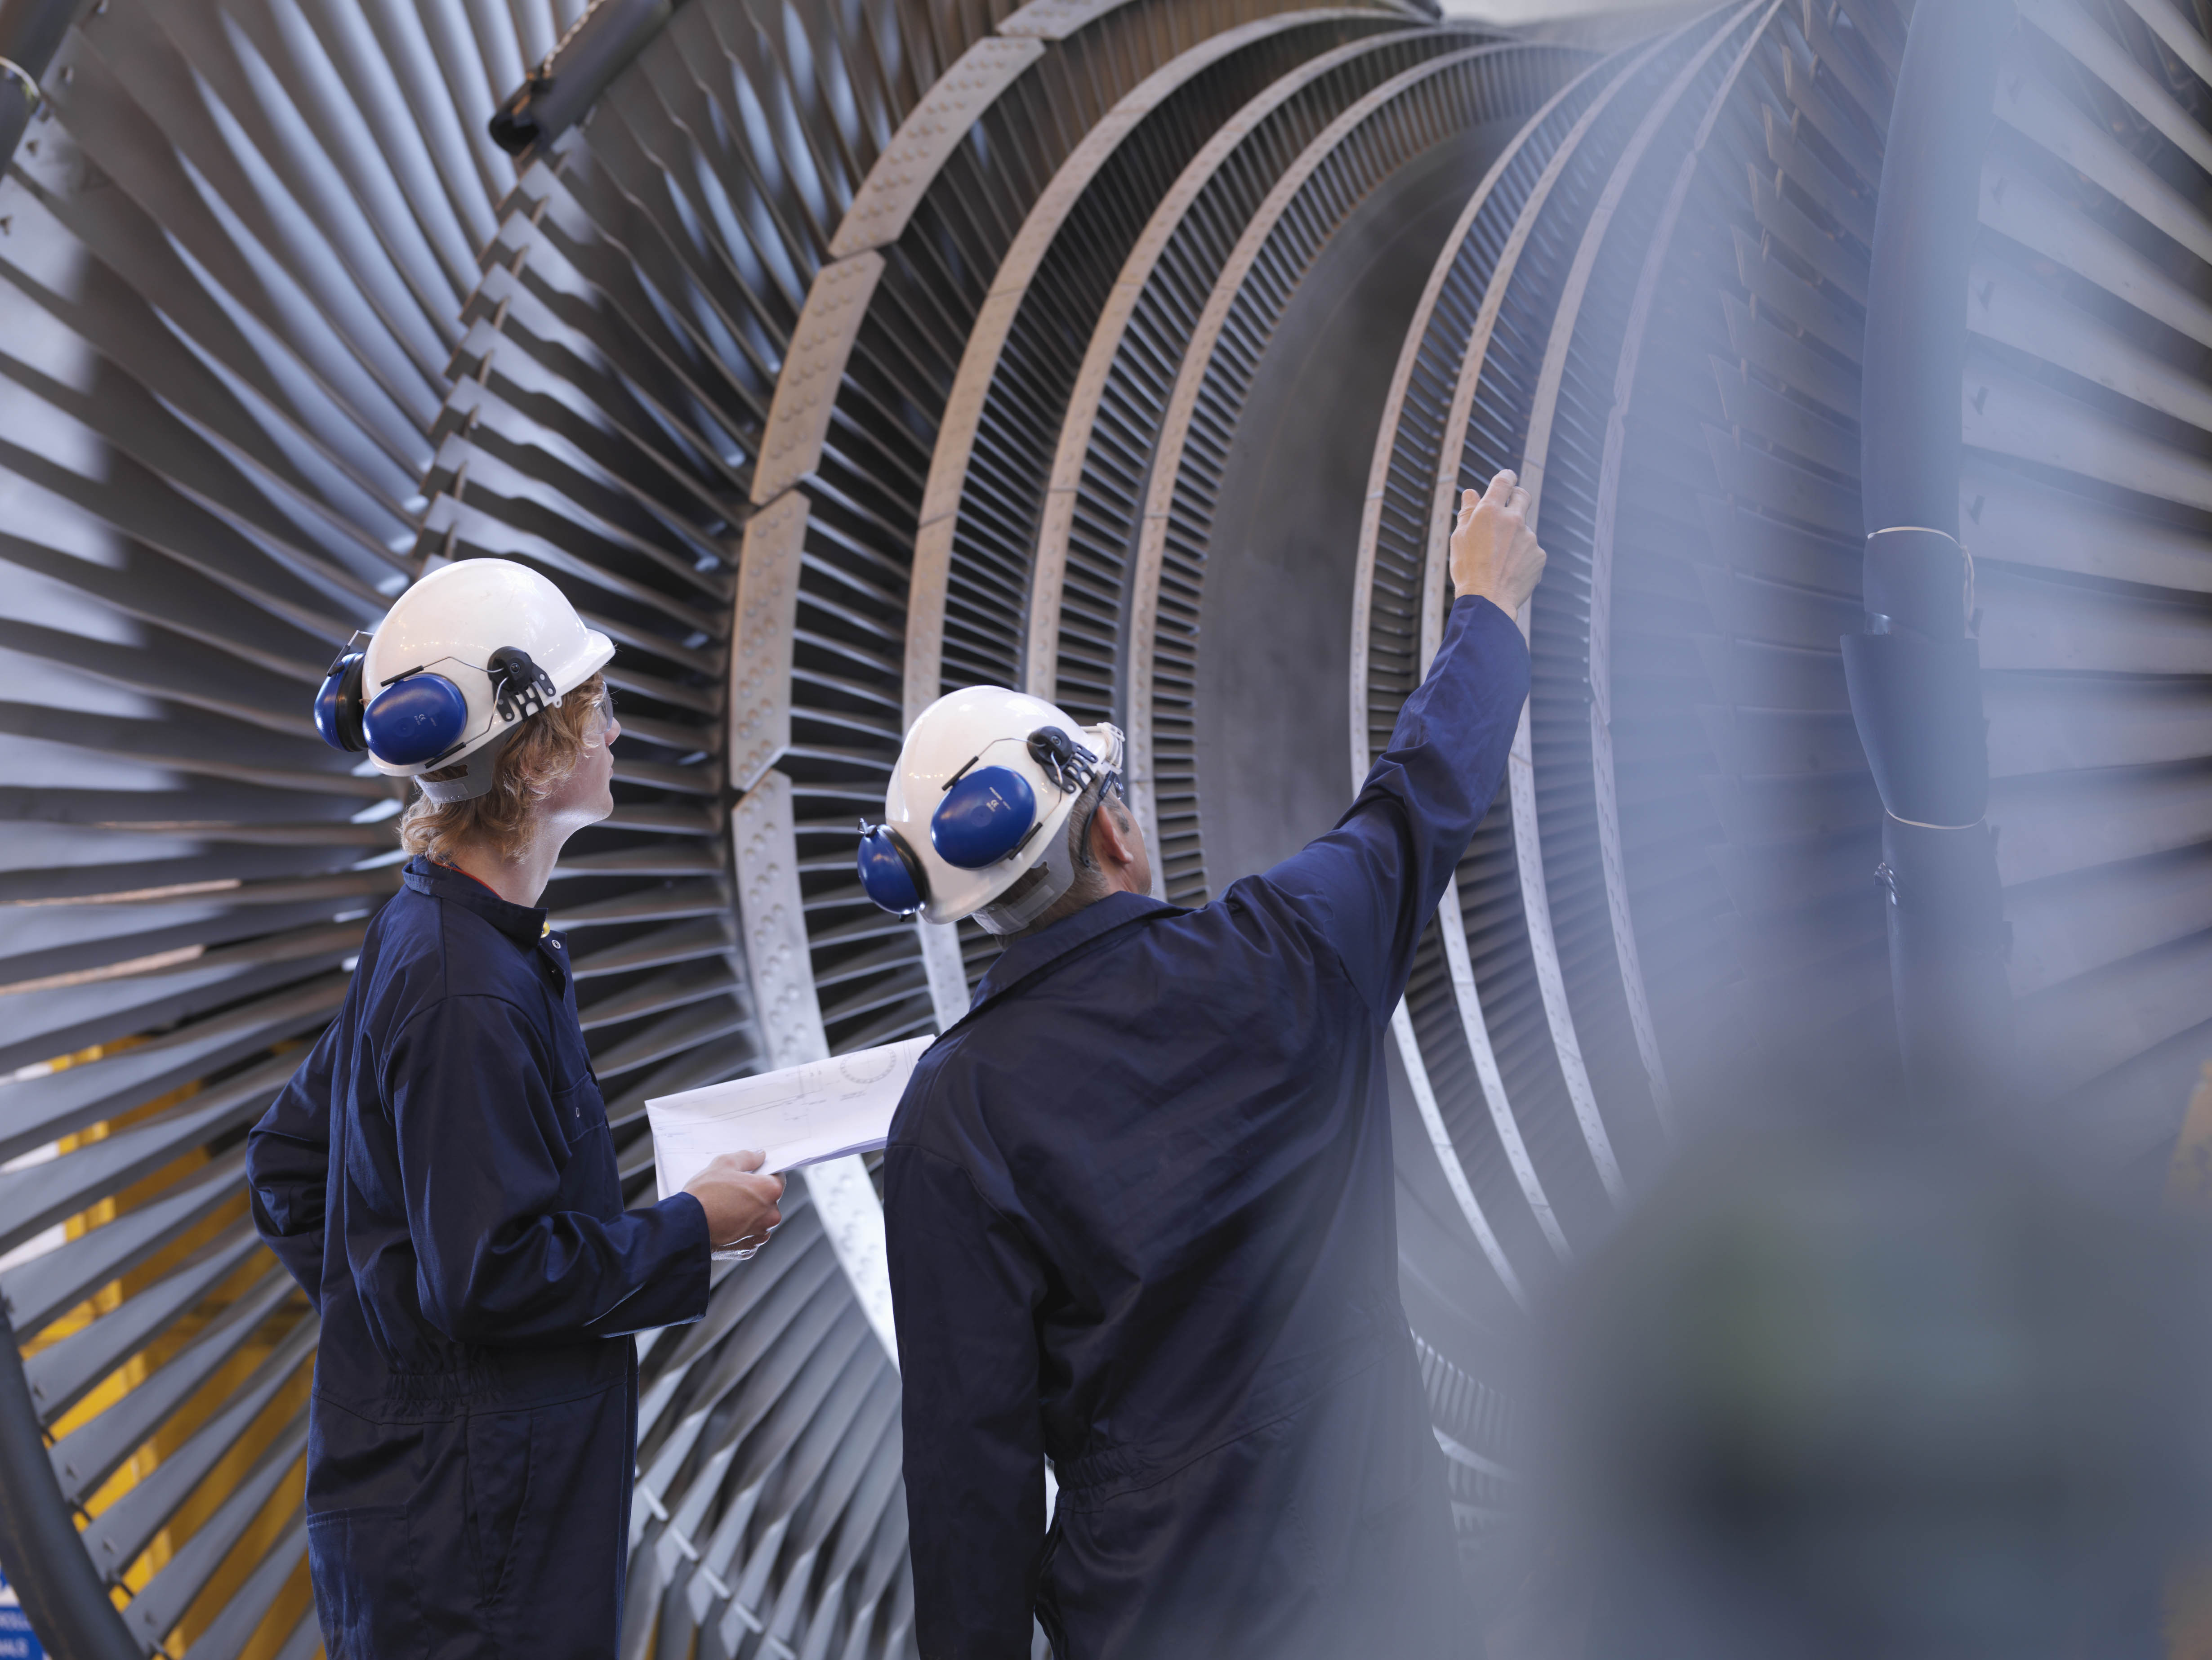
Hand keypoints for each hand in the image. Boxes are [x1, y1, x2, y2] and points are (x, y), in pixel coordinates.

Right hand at [683, 1151, 784, 1250]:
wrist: (685, 1227)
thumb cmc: (704, 1195)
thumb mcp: (725, 1163)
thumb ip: (747, 1157)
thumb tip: (759, 1155)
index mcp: (769, 1191)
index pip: (777, 1178)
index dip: (763, 1175)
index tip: (750, 1177)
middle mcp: (770, 1214)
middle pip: (768, 1200)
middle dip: (754, 1195)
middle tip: (732, 1192)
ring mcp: (759, 1233)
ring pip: (759, 1219)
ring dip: (748, 1214)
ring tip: (725, 1208)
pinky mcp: (748, 1248)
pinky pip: (749, 1235)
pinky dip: (740, 1230)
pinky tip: (724, 1224)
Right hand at [1449, 469, 1546, 615]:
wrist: (1488, 601)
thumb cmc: (1468, 569)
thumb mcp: (1459, 538)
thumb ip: (1467, 513)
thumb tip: (1471, 493)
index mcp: (1490, 511)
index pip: (1503, 481)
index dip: (1506, 477)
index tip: (1506, 478)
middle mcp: (1514, 519)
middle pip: (1522, 496)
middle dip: (1516, 497)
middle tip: (1509, 507)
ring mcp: (1530, 537)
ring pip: (1524, 530)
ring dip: (1515, 537)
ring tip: (1499, 560)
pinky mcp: (1539, 555)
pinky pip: (1531, 551)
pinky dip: (1522, 557)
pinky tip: (1509, 571)